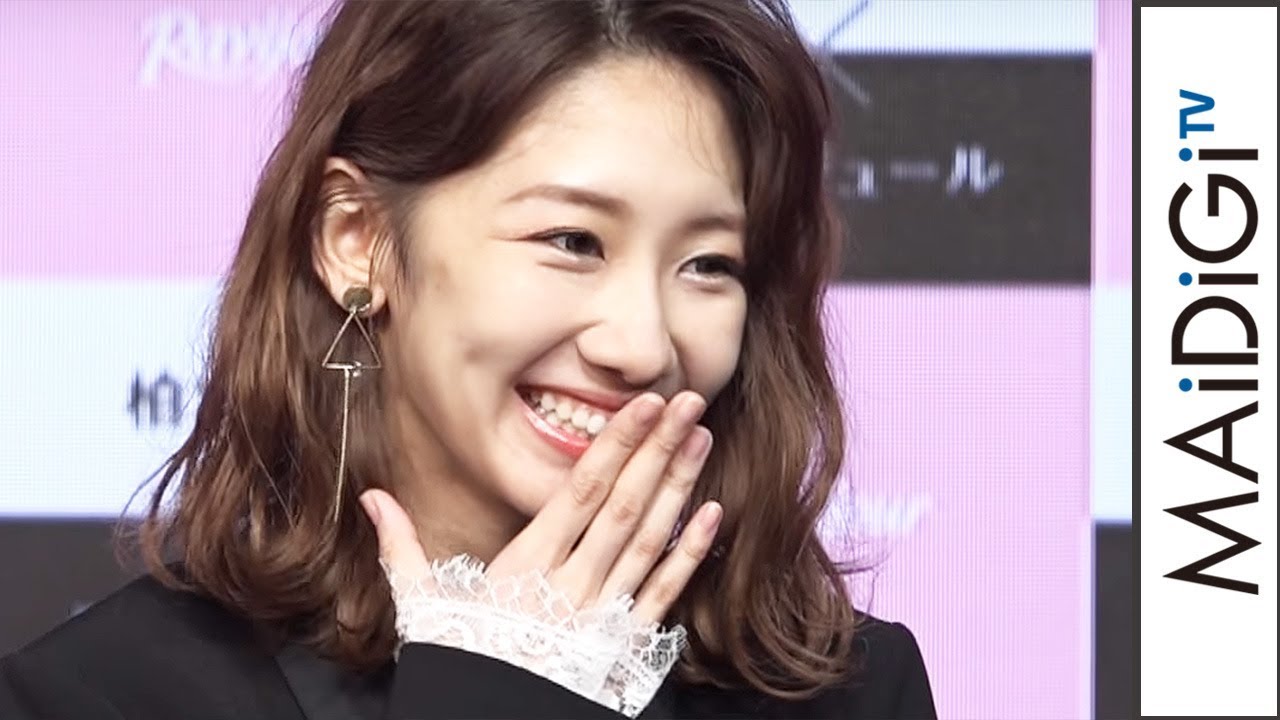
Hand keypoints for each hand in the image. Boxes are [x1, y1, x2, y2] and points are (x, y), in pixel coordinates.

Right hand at [361, 390, 721, 624]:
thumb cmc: (459, 660)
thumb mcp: (422, 604)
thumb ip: (401, 546)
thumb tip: (374, 498)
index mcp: (524, 565)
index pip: (581, 491)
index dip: (615, 444)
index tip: (643, 405)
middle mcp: (570, 582)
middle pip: (623, 505)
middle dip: (657, 449)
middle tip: (688, 401)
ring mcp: (602, 612)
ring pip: (649, 539)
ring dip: (678, 486)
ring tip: (701, 439)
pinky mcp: (624, 642)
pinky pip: (664, 592)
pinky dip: (690, 554)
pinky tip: (711, 516)